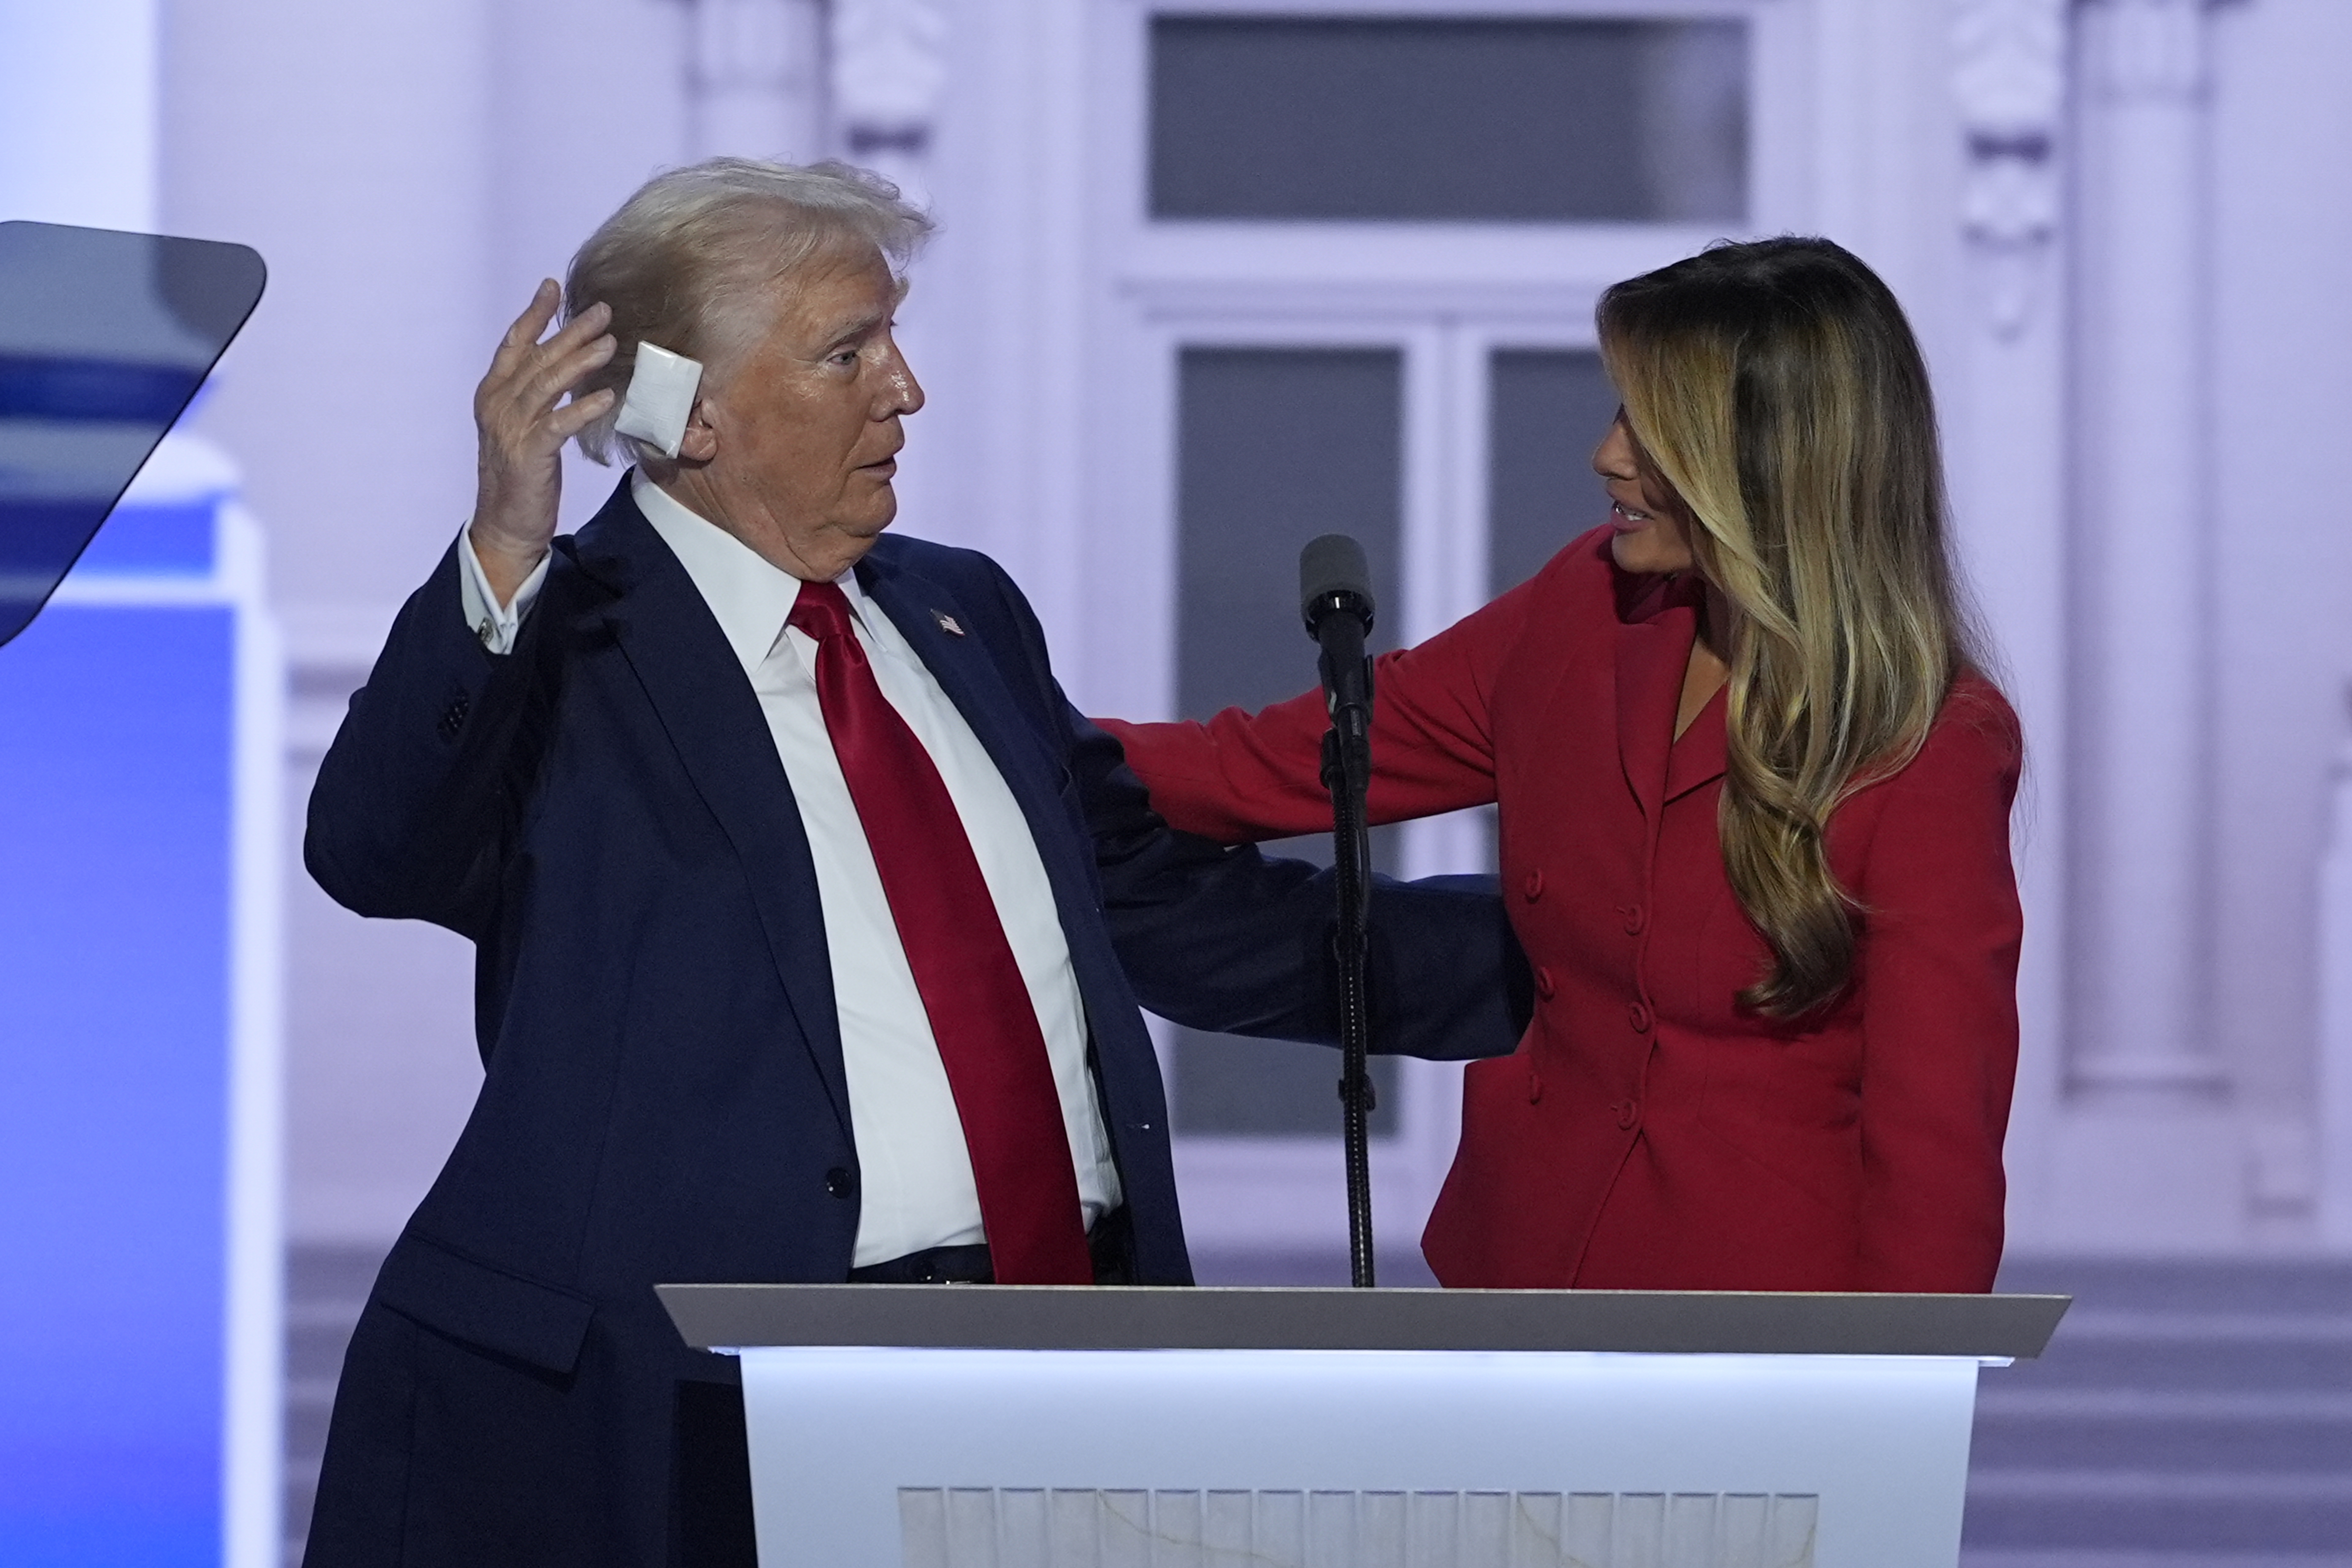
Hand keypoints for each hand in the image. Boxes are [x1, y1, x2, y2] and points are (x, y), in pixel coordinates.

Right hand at [469, 280, 614, 604]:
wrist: (505, 527)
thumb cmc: (522, 476)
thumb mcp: (525, 427)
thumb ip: (538, 396)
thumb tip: (568, 365)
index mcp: (493, 395)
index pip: (514, 344)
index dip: (533, 314)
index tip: (552, 286)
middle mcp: (496, 406)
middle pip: (537, 358)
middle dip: (569, 331)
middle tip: (603, 309)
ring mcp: (510, 431)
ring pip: (546, 385)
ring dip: (579, 361)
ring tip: (609, 342)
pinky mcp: (528, 456)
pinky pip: (557, 425)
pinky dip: (581, 409)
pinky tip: (608, 396)